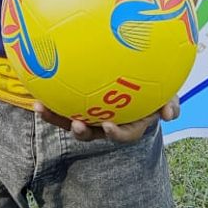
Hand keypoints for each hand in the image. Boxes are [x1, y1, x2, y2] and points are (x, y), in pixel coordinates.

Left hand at [34, 96, 180, 142]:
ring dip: (56, 117)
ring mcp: (91, 113)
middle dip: (81, 131)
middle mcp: (107, 121)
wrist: (138, 74)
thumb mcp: (167, 92)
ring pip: (71, 119)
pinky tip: (37, 87)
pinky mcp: (77, 101)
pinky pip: (62, 101)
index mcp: (128, 122)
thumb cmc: (155, 86)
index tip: (108, 126)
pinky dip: (50, 98)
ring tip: (41, 107)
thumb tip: (170, 114)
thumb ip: (170, 102)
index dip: (115, 133)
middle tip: (75, 124)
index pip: (122, 133)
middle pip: (91, 132)